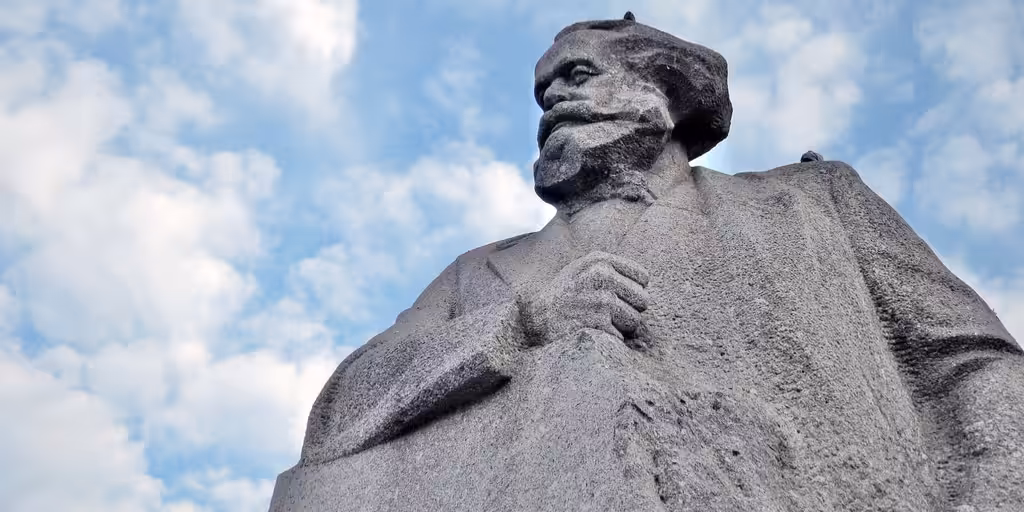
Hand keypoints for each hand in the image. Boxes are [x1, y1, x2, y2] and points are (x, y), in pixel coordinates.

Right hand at [518, 250, 649, 345]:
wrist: (534, 320)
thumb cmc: (563, 296)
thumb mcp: (581, 270)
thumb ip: (610, 269)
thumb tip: (645, 283)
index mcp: (600, 261)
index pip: (643, 278)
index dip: (632, 291)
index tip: (616, 296)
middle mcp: (602, 276)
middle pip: (643, 301)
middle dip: (628, 310)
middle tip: (605, 313)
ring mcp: (601, 300)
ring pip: (634, 322)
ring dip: (620, 327)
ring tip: (596, 322)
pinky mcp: (598, 324)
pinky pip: (620, 338)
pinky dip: (609, 340)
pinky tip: (591, 332)